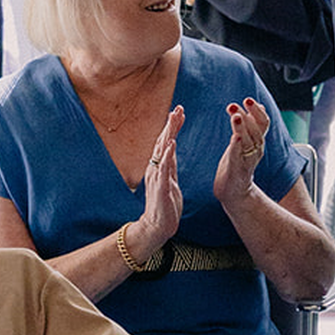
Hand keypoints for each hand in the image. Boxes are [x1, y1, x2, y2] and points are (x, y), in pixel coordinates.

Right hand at [128, 104, 183, 264]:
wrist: (156, 226)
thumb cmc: (164, 203)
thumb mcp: (170, 179)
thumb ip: (170, 163)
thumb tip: (172, 147)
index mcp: (160, 166)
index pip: (166, 142)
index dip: (172, 126)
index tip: (179, 111)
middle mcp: (156, 168)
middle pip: (163, 142)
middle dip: (170, 124)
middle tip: (177, 108)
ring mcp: (157, 177)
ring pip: (162, 151)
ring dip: (168, 134)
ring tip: (174, 119)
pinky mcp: (160, 187)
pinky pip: (164, 168)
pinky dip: (167, 155)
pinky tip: (172, 144)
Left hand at [214, 96, 269, 207]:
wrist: (234, 191)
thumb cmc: (238, 163)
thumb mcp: (247, 140)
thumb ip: (253, 124)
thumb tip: (261, 106)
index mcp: (258, 141)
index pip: (263, 122)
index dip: (257, 110)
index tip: (247, 99)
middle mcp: (256, 150)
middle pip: (257, 130)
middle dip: (248, 115)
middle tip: (237, 104)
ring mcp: (247, 160)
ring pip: (249, 141)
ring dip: (242, 127)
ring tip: (235, 116)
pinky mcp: (238, 170)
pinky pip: (239, 157)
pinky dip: (237, 147)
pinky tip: (235, 138)